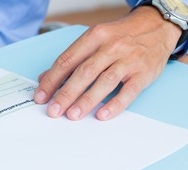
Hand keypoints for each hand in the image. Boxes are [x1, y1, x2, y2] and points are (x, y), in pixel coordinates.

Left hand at [34, 7, 182, 120]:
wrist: (156, 27)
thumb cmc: (120, 36)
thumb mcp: (94, 40)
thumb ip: (70, 59)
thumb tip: (45, 78)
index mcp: (94, 37)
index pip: (67, 60)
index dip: (52, 80)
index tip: (41, 96)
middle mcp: (111, 47)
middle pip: (84, 72)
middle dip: (66, 93)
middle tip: (53, 110)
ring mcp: (129, 60)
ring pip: (104, 81)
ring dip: (87, 100)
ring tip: (72, 115)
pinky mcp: (144, 73)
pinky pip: (129, 91)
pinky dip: (115, 104)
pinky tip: (102, 114)